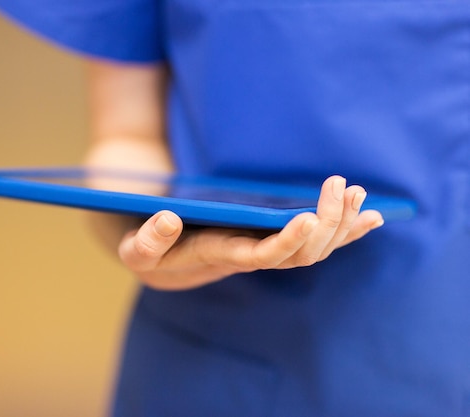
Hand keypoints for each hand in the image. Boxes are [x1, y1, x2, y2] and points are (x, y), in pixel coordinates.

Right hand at [118, 176, 384, 289]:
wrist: (166, 259)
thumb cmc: (150, 251)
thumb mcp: (136, 248)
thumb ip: (147, 239)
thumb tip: (167, 219)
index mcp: (221, 256)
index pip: (263, 257)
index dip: (288, 242)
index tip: (307, 218)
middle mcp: (251, 257)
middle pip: (303, 254)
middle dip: (328, 223)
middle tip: (339, 184)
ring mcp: (266, 249)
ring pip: (317, 249)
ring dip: (342, 223)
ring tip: (358, 192)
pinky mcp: (273, 239)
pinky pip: (317, 240)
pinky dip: (346, 230)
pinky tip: (372, 216)